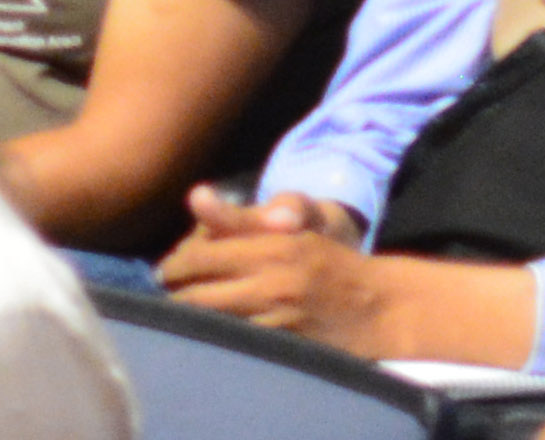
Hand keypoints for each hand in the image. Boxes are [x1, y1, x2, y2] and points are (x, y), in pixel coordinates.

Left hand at [161, 193, 380, 343]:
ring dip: (193, 321)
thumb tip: (196, 197)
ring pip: (215, 325)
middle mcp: (273, 283)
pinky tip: (213, 335)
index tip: (165, 270)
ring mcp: (280, 319)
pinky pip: (240, 346)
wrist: (379, 305)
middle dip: (176, 297)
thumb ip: (241, 214)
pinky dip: (221, 340)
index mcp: (272, 245)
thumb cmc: (327, 255)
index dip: (174, 265)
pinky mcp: (287, 348)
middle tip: (167, 295)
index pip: (200, 256)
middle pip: (199, 297)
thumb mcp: (293, 220)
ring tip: (183, 315)